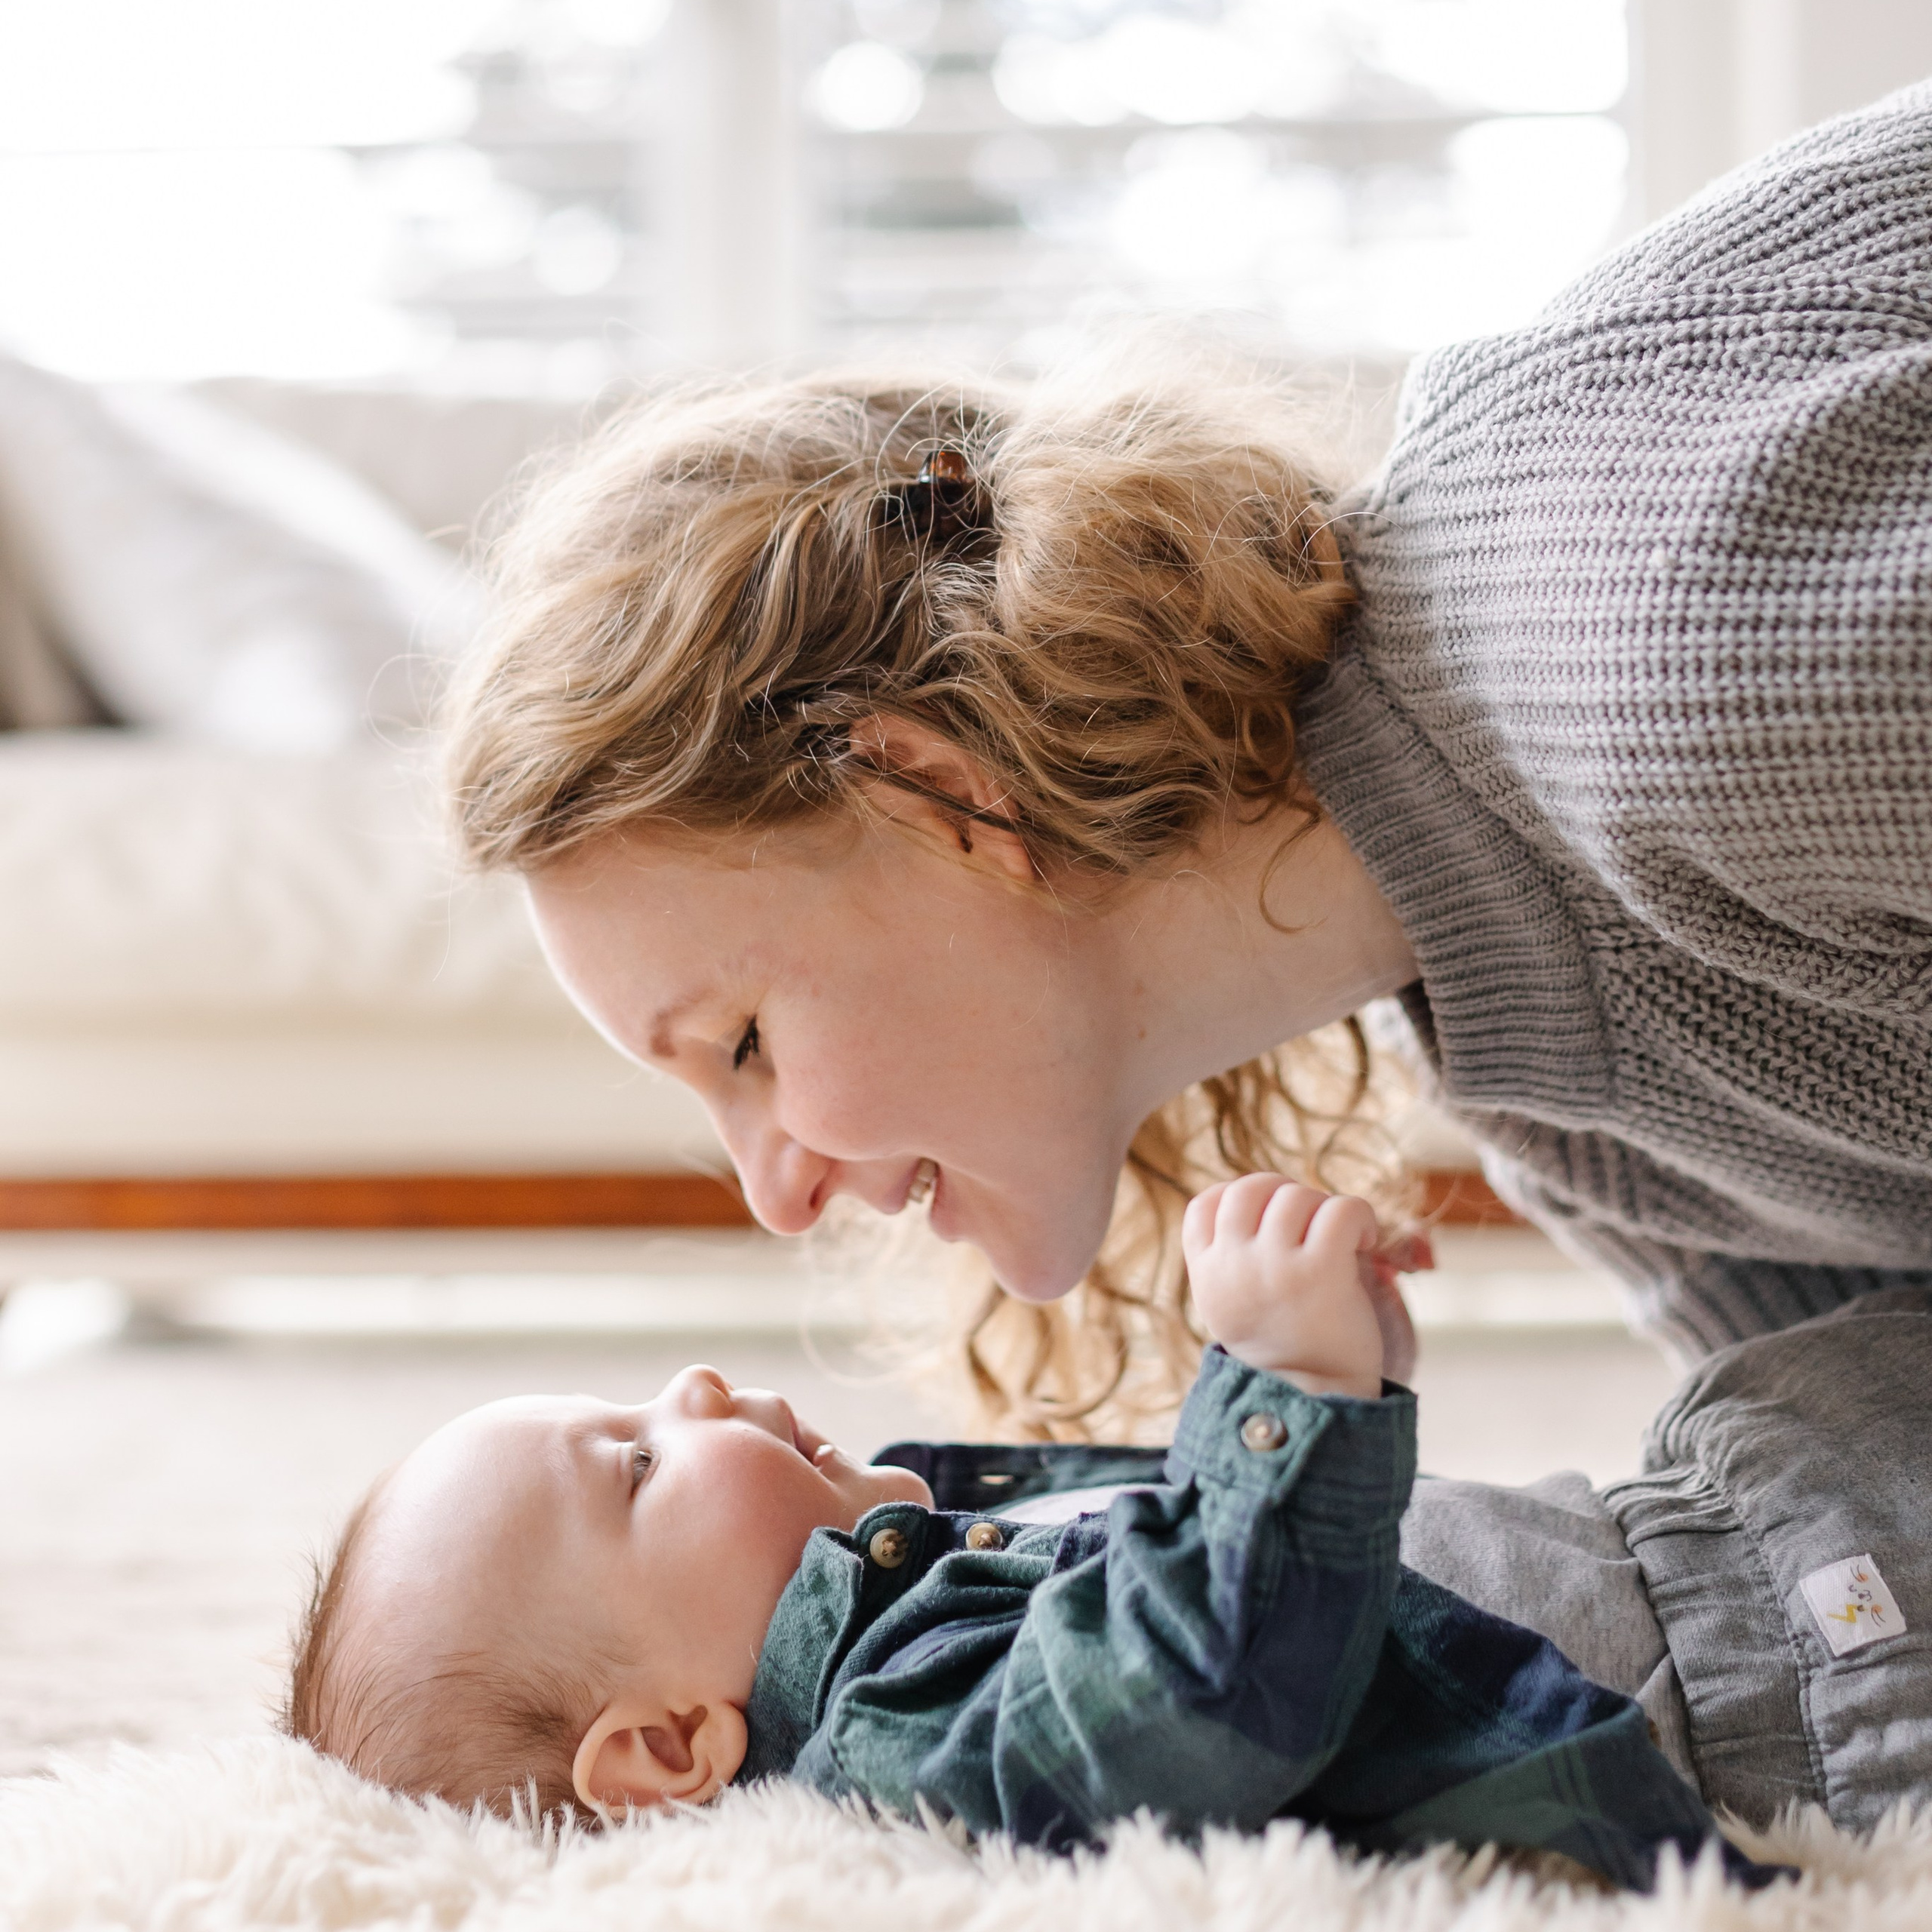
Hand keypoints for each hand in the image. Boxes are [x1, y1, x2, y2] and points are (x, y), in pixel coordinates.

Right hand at [1183, 1175, 1409, 1397]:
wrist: (1314, 1396)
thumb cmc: (1281, 1346)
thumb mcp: (1229, 1303)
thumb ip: (1230, 1257)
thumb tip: (1262, 1200)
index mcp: (1208, 1272)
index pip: (1206, 1204)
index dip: (1238, 1198)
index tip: (1268, 1218)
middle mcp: (1235, 1264)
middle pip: (1251, 1188)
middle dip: (1285, 1196)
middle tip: (1310, 1226)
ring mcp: (1275, 1265)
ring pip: (1297, 1195)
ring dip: (1323, 1208)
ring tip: (1340, 1238)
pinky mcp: (1322, 1270)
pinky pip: (1341, 1209)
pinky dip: (1359, 1215)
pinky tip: (1363, 1241)